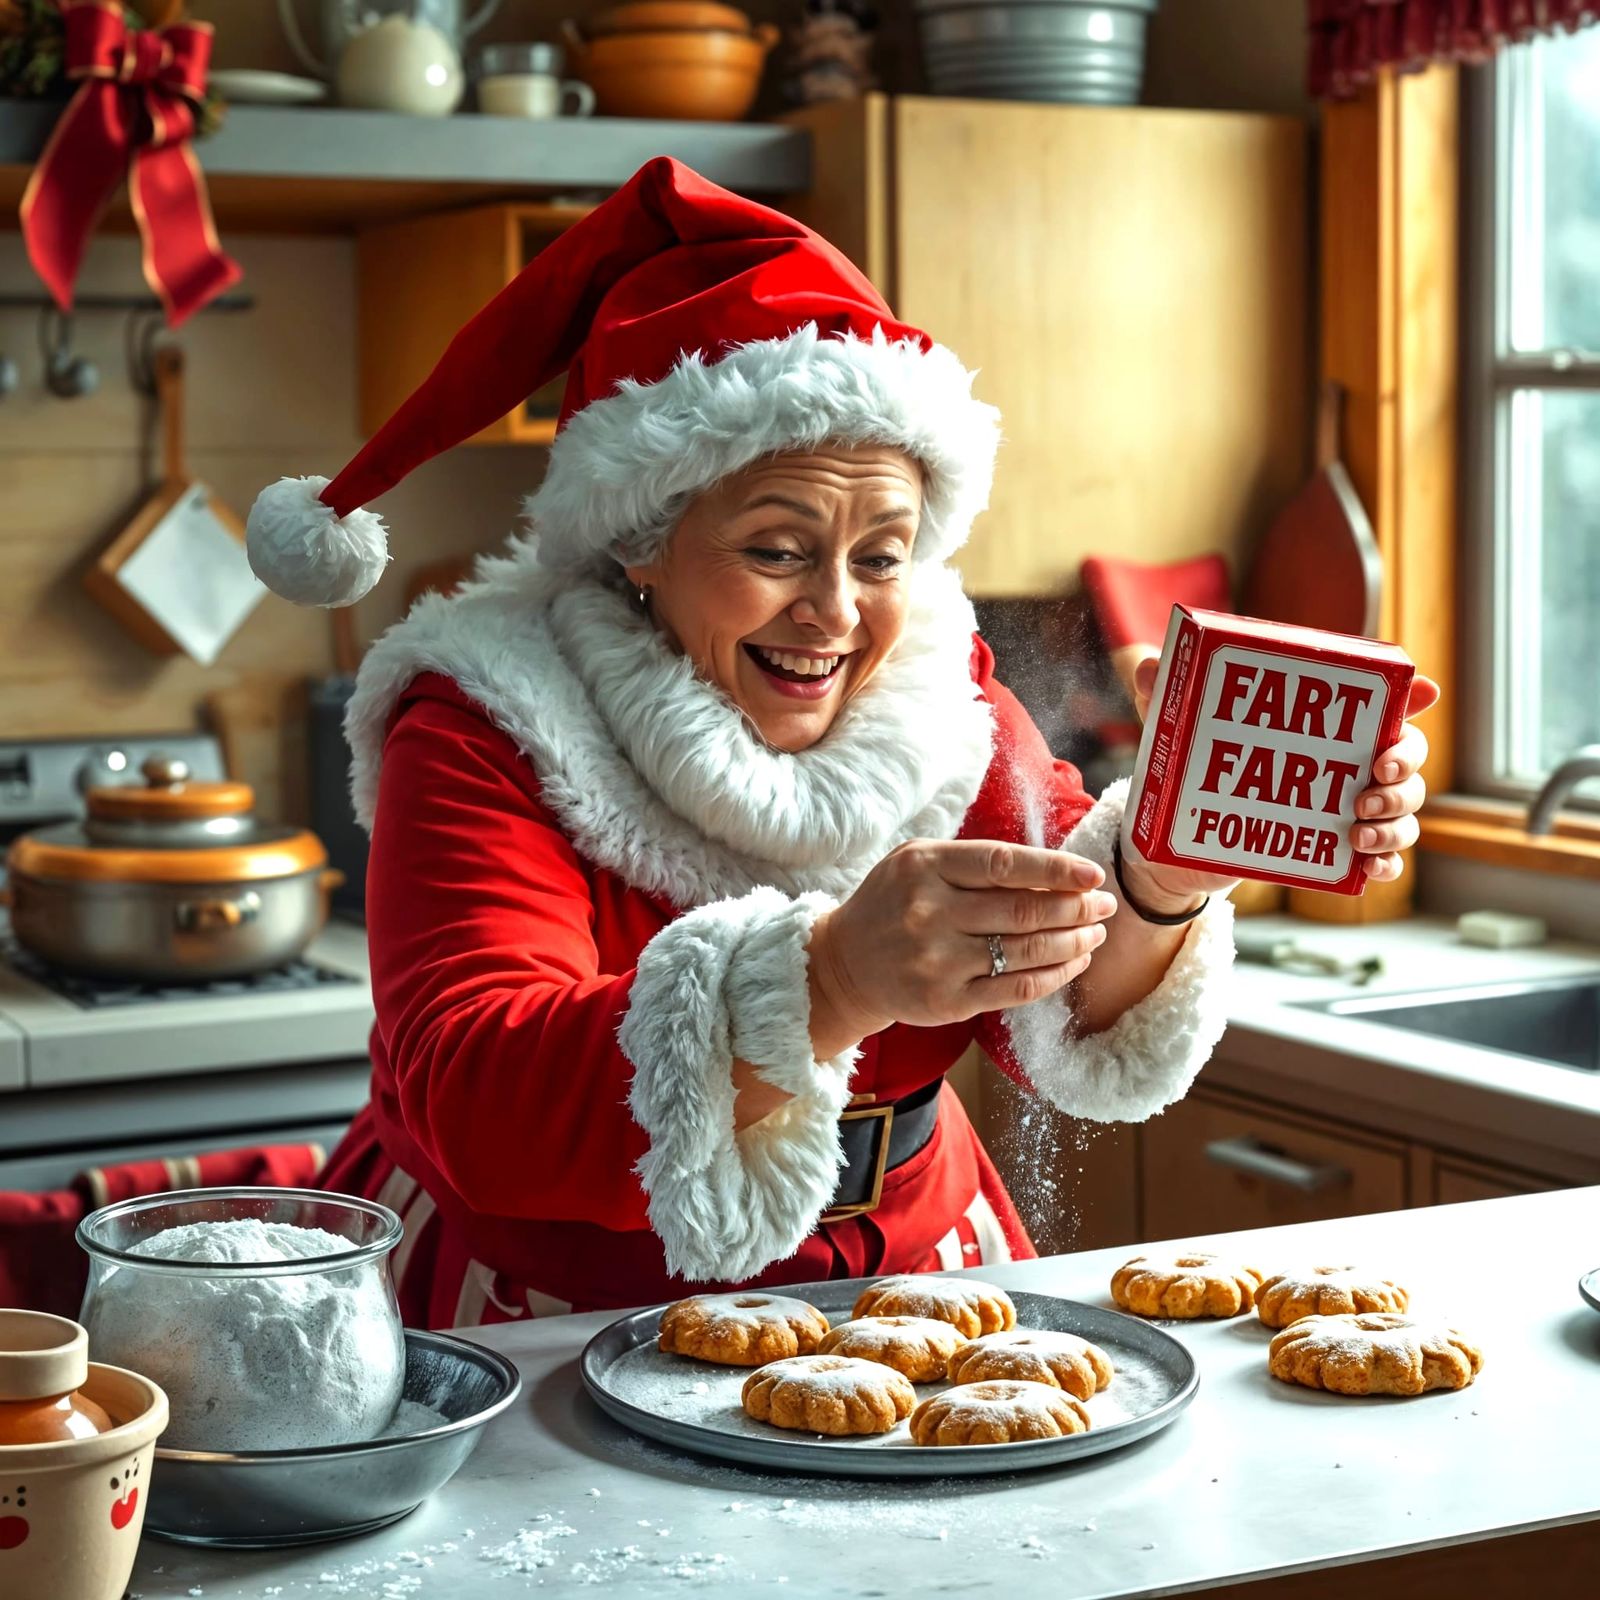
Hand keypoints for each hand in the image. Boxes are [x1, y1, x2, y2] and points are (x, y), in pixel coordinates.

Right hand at [805, 840, 1121, 1056]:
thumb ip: (974, 861)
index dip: (1055, 870)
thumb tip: (1052, 870)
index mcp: (925, 867)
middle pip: (1022, 910)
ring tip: (1095, 933)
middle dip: (1075, 907)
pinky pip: (1016, 989)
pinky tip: (1073, 962)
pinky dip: (1054, 975)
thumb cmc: (893, 903)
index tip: (1093, 875)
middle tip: (1105, 906)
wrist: (844, 964)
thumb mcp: (917, 862)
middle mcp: (929, 912)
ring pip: (1025, 951)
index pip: (1003, 864)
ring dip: (1073, 942)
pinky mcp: (946, 1001)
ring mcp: (938, 961)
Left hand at [1123, 656, 1442, 897]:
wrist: (1172, 847)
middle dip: (1406, 765)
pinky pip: (1382, 861)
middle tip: (1372, 775)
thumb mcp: (1176, 734)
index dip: (1410, 696)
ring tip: (1358, 828)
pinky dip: (1385, 863)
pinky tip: (1367, 865)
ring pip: (1403, 811)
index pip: (1378, 704)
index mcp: (1320, 728)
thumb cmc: (1188, 772)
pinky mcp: (1333, 856)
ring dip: (1395, 819)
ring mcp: (1345, 813)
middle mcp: (1344, 767)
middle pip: (1407, 758)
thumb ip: (1166, 698)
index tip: (1421, 694)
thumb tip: (1147, 665)